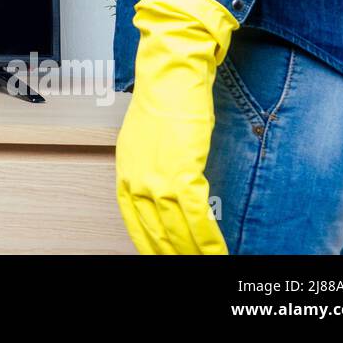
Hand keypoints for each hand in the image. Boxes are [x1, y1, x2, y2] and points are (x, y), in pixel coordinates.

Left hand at [115, 0, 238, 253]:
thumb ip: (153, 169)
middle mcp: (136, 179)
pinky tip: (217, 252)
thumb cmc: (166, 102)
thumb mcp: (148, 142)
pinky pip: (196, 217)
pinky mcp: (180, 173)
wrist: (172, 75)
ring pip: (177, 231)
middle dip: (174, 254)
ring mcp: (156, 179)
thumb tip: (167, 193)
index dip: (150, 245)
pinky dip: (208, 239)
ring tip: (209, 265)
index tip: (162, 257)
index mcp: (125, 173)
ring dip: (195, 253)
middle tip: (190, 267)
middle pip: (155, 233)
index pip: (134, 223)